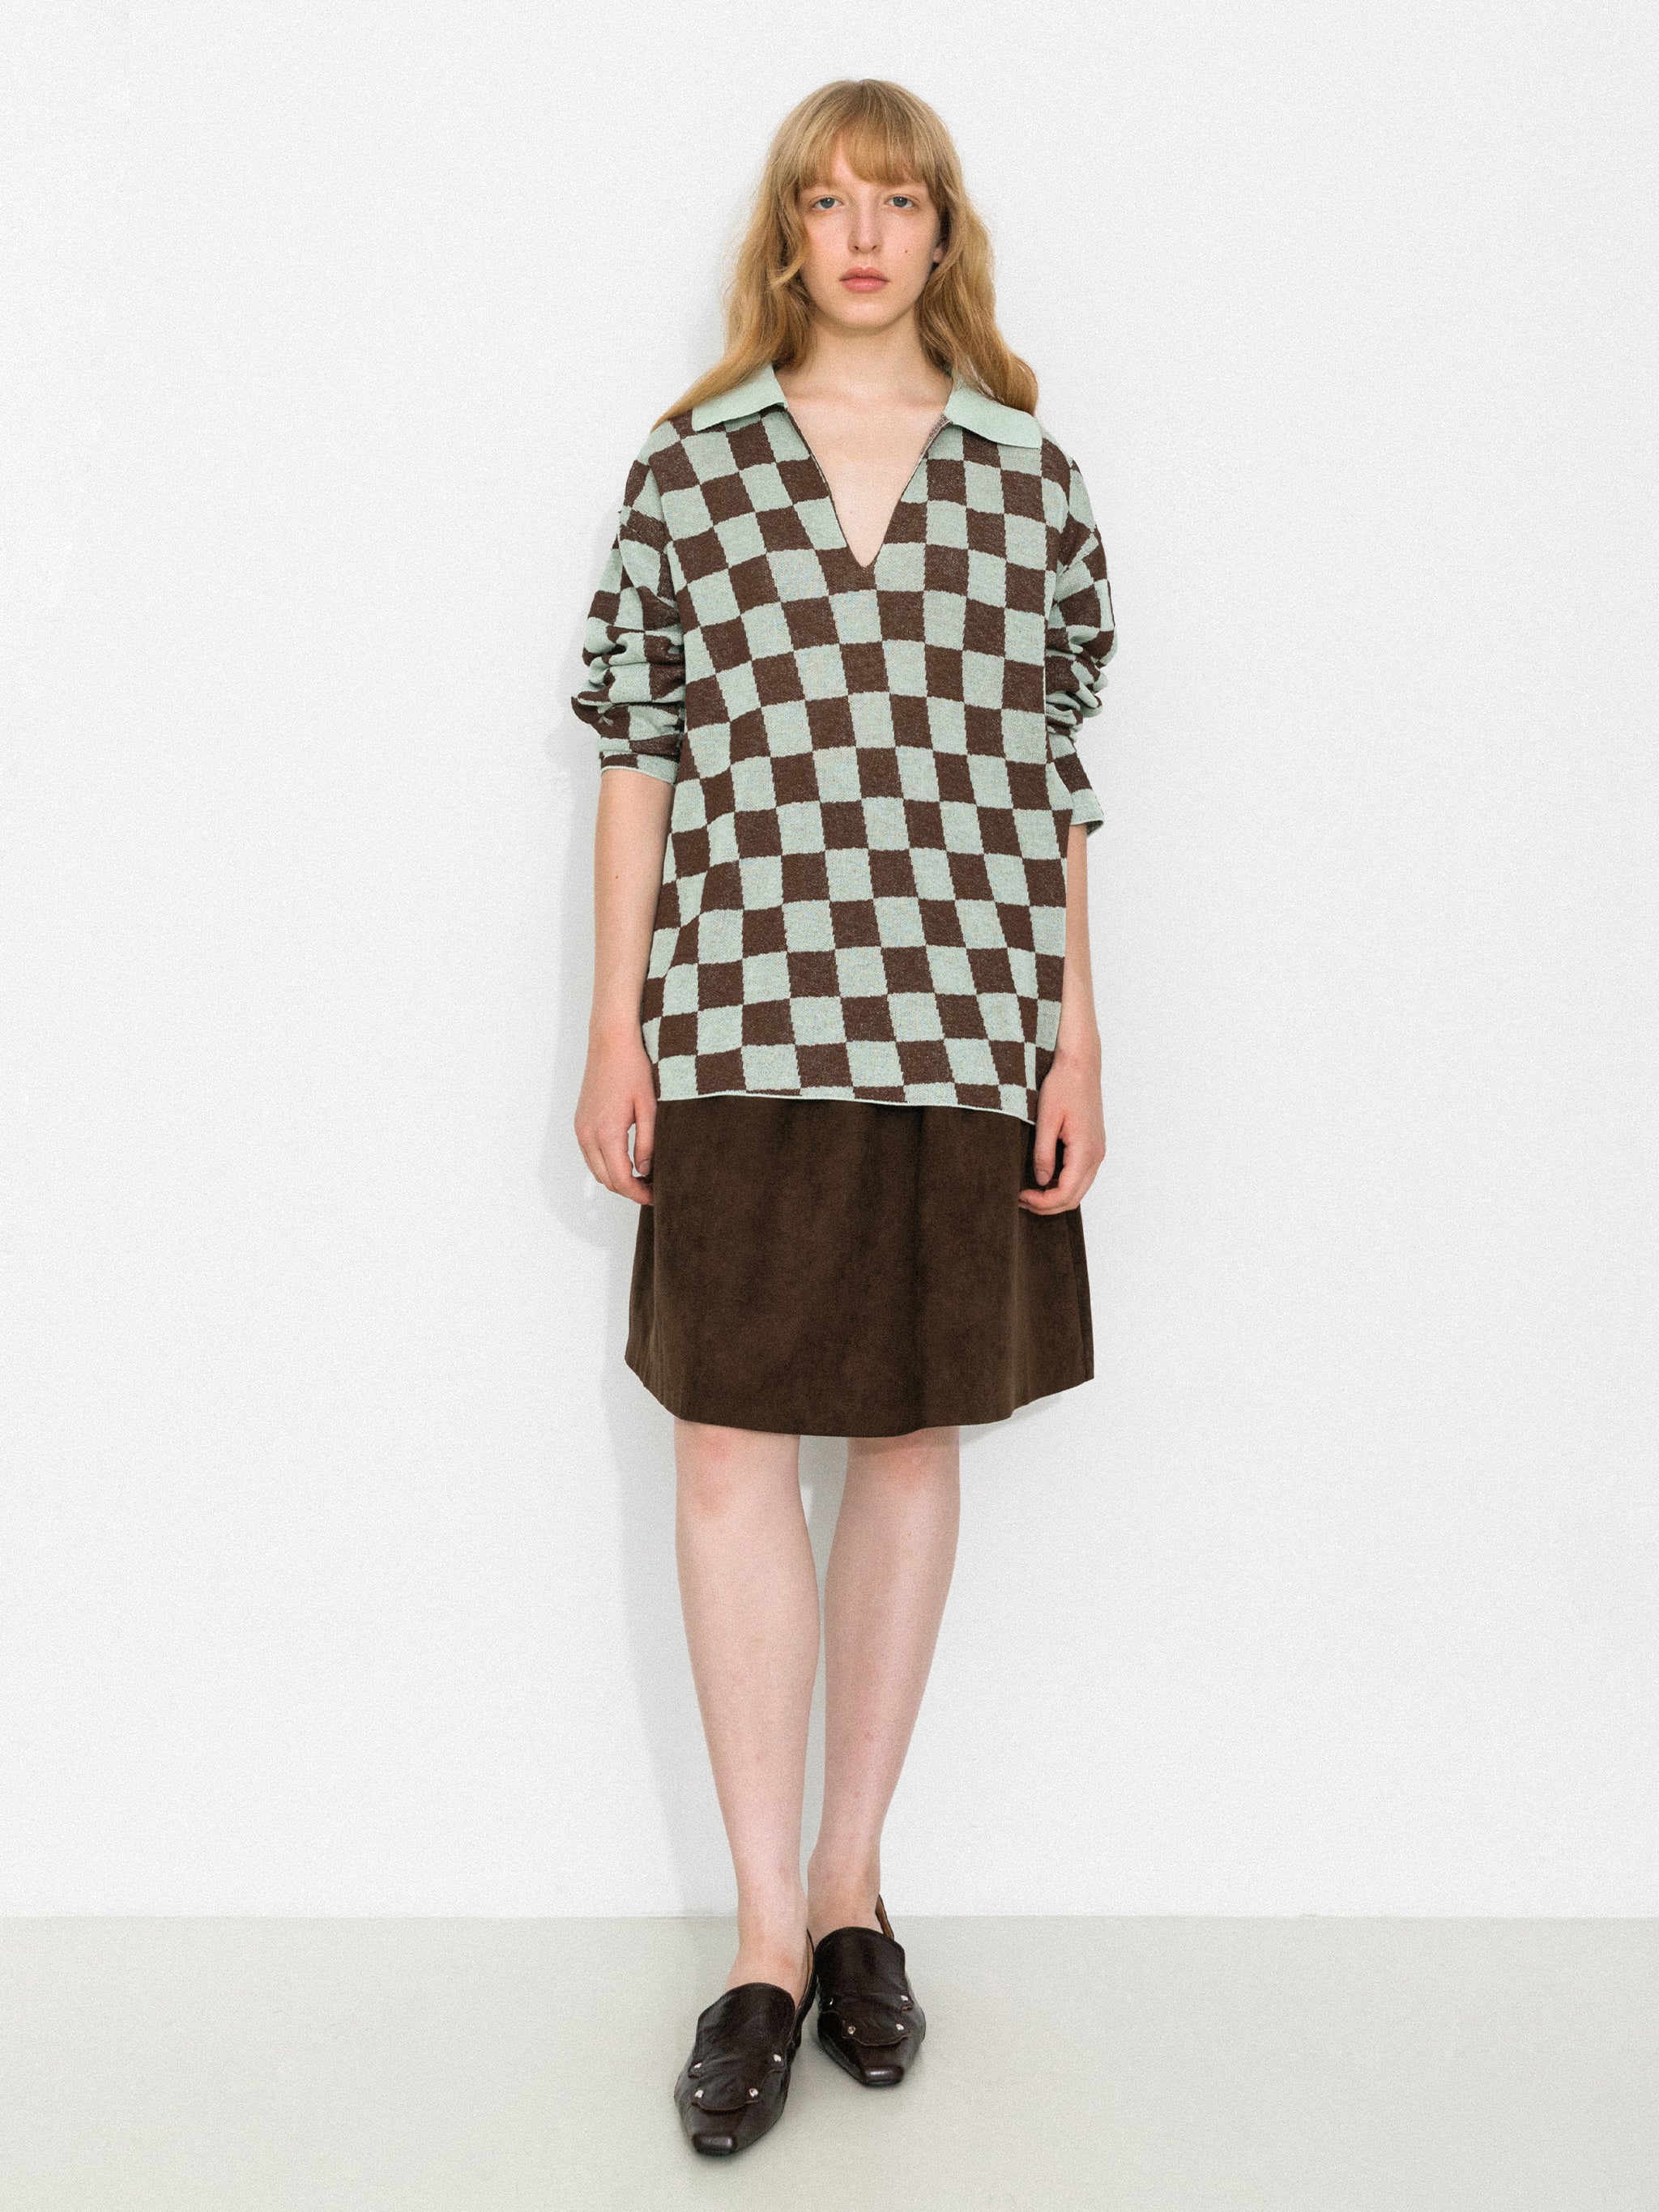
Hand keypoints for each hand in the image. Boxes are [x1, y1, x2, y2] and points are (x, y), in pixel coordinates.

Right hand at [574, 1026, 656, 1204]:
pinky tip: (628, 1159)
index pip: (621, 1180)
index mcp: (607, 1133)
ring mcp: (580, 1128)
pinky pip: (591, 1155)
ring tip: (644, 1176)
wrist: (611, 1041)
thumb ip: (648, 1143)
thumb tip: (646, 1171)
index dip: (639, 1195)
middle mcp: (588, 1134)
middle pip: (606, 1180)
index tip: (658, 1197)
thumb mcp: (650, 1107)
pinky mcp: (580, 1122)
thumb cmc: (633, 1069)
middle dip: (629, 1190)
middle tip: (654, 1188)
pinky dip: (607, 1164)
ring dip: (617, 1178)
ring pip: (597, 1170)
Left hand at [1019, 1045, 1105, 1213]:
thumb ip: (1043, 1153)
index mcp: (1085, 1150)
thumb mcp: (1046, 1119)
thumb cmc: (1063, 1086)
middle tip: (1021, 1200)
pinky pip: (1081, 1176)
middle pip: (1074, 1198)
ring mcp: (1097, 1151)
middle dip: (1047, 1205)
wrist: (1080, 1066)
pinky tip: (1043, 1179)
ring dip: (1055, 1197)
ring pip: (1079, 1190)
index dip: (1042, 1202)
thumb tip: (1040, 1180)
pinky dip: (1063, 1185)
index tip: (1020, 1196)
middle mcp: (1096, 1155)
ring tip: (1029, 1192)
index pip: (1065, 1193)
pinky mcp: (1093, 1146)